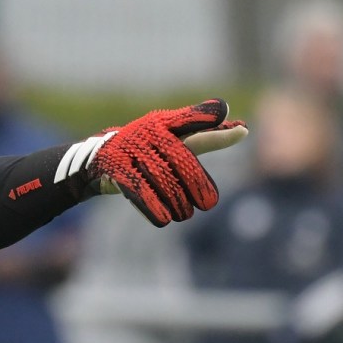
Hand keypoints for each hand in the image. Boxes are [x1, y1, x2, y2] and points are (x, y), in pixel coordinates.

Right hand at [55, 99, 247, 226]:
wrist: (98, 159)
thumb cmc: (144, 145)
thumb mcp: (169, 132)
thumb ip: (202, 128)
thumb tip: (244, 127)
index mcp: (163, 124)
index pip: (193, 127)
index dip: (217, 133)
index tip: (243, 132)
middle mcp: (147, 134)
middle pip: (184, 166)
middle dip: (199, 189)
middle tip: (207, 204)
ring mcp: (131, 152)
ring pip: (167, 185)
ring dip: (179, 205)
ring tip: (183, 213)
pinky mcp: (118, 171)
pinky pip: (144, 195)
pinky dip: (158, 211)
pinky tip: (165, 218)